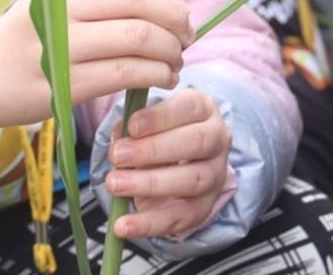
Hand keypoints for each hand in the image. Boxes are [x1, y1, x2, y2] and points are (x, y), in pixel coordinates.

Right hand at [0, 0, 194, 146]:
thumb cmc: (29, 38)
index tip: (175, 8)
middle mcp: (58, 5)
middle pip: (138, 1)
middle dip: (176, 19)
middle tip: (188, 36)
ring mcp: (57, 45)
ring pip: (136, 39)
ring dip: (170, 51)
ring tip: (177, 60)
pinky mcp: (61, 85)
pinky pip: (125, 74)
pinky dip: (155, 75)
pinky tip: (163, 78)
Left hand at [105, 89, 231, 239]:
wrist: (177, 164)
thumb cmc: (159, 134)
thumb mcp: (148, 122)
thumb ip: (132, 126)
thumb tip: (119, 136)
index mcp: (204, 109)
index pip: (189, 107)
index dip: (161, 116)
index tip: (132, 125)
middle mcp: (217, 139)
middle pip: (196, 142)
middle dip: (154, 149)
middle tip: (117, 155)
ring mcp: (215, 175)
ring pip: (192, 180)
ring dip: (150, 184)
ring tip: (115, 184)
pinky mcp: (204, 207)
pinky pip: (181, 218)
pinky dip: (149, 223)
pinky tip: (123, 225)